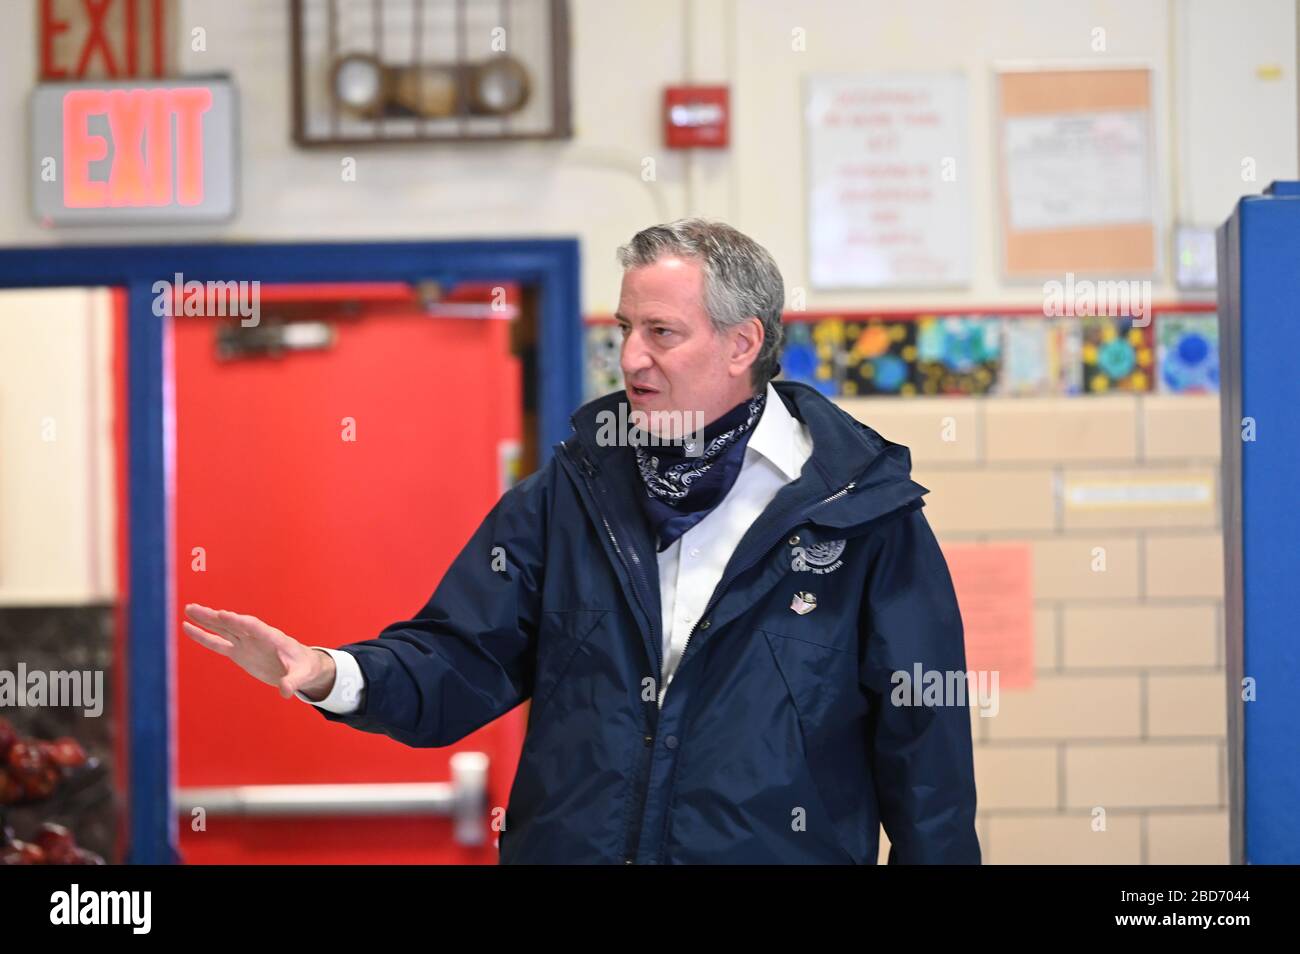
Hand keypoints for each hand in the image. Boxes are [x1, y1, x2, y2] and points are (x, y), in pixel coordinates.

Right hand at [182, 604, 334, 700]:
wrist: (301, 666)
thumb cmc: (304, 668)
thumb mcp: (302, 676)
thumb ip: (293, 682)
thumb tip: (286, 692)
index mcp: (272, 638)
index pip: (254, 627)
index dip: (239, 622)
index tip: (223, 615)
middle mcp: (256, 637)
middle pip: (233, 624)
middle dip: (215, 617)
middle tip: (195, 608)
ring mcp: (245, 643)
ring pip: (222, 629)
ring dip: (205, 620)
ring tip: (188, 609)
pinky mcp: (238, 652)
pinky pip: (218, 643)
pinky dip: (203, 636)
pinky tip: (188, 627)